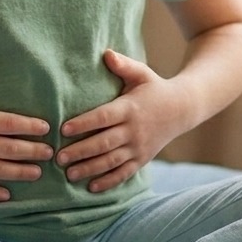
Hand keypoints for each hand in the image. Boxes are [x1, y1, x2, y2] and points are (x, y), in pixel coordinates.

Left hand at [57, 50, 184, 193]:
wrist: (183, 108)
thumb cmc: (154, 88)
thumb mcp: (141, 73)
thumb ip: (123, 65)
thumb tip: (105, 53)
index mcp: (129, 108)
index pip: (103, 117)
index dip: (84, 123)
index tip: (64, 129)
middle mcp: (134, 130)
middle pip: (104, 143)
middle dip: (80, 151)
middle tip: (59, 157)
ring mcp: (139, 147)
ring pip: (112, 161)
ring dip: (90, 169)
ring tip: (69, 174)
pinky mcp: (143, 159)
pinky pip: (124, 173)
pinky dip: (109, 182)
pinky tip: (91, 188)